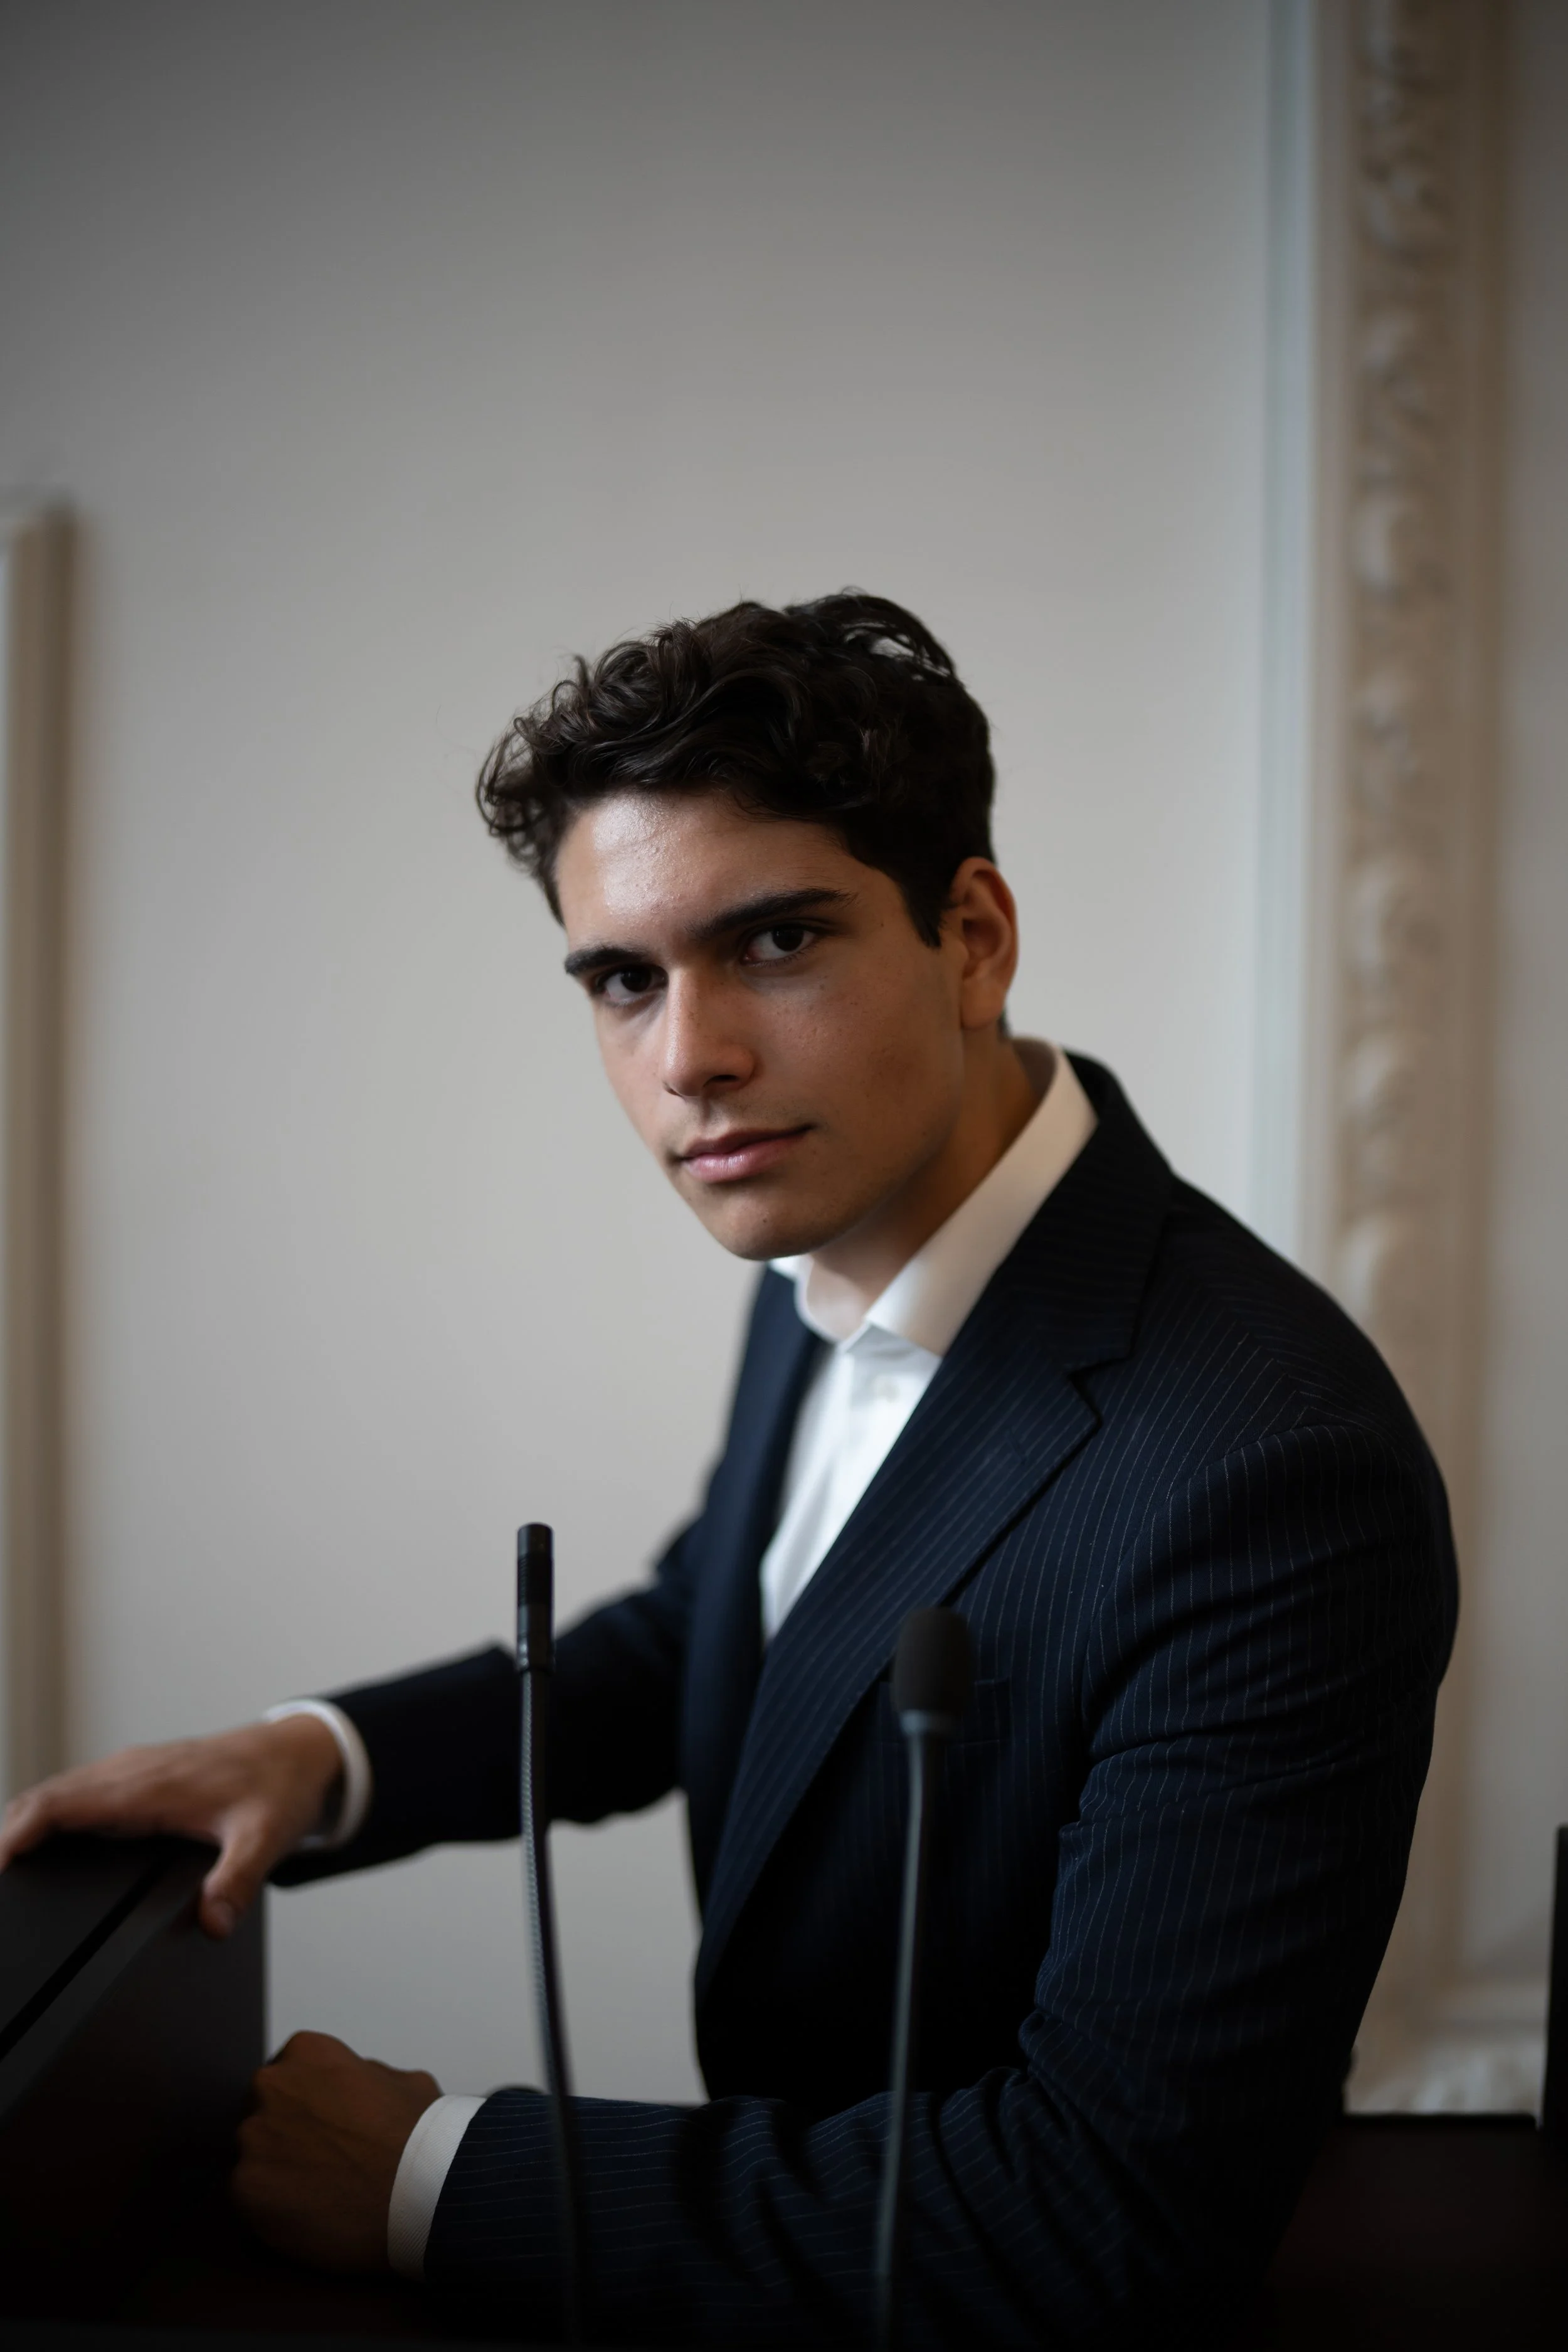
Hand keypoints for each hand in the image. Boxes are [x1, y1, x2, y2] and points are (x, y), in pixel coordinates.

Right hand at [0, 1713, 343, 1936]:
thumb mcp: (265, 1838)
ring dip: (23, 1825)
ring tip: (3, 1874)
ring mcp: (131, 1772)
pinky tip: (40, 1849)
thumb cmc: (281, 1786)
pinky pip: (77, 1794)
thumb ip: (236, 1882)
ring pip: (56, 1793)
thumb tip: (212, 1924)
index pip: (58, 1803)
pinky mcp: (137, 1779)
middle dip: (5, 1837)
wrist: (300, 1752)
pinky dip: (47, 1817)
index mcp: (147, 1785)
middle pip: (43, 1798)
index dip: (15, 1835)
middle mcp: (130, 1773)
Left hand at [234, 2030, 439, 2271]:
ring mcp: (253, 2140)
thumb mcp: (405, 2083)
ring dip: (278, 2174)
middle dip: (287, 2135)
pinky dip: (274, 2211)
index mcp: (307, 2053)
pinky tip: (310, 2217)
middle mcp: (271, 2088)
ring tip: (318, 2195)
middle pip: (265, 2112)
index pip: (290, 2073)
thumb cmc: (419, 2138)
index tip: (324, 2126)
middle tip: (321, 2162)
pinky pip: (251, 2200)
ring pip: (254, 2157)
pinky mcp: (244, 2190)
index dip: (308, 2102)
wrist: (421, 2193)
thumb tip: (356, 2087)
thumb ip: (367, 2076)